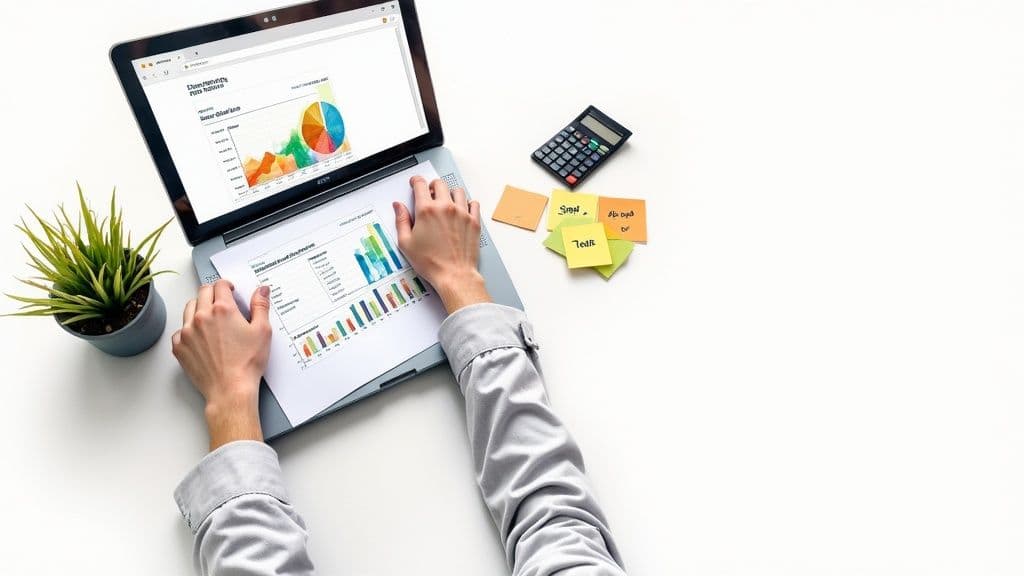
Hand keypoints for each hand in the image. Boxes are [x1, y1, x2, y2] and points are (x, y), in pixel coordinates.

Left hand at [172, 280, 271, 450]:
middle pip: (202, 292)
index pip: (220, 285)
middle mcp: (201, 316)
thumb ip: (261, 306)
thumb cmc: (247, 363)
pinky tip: (200, 338)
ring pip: (189, 308)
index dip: (227, 285)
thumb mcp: (263, 331)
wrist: (230, 389)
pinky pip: (179, 331)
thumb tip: (261, 290)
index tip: (230, 290)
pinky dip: (188, 330)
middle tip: (221, 302)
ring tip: (210, 319)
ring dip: (199, 308)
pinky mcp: (179, 347)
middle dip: (213, 293)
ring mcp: (187, 332)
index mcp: (222, 309)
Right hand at [394, 176, 491, 313]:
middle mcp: (445, 208)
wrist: (454, 275)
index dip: (416, 181)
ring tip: (446, 201)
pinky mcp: (474, 221)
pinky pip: (473, 203)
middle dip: (432, 186)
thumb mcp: (406, 243)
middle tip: (430, 193)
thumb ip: (401, 220)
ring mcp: (462, 213)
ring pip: (457, 191)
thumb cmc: (431, 262)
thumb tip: (398, 206)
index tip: (415, 183)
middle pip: (440, 184)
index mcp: (426, 210)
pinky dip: (467, 203)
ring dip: (450, 193)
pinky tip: (462, 209)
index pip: (420, 185)